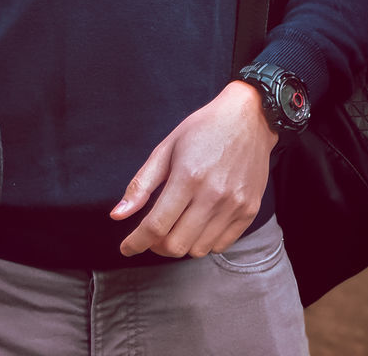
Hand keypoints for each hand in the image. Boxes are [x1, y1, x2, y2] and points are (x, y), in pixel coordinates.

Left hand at [111, 80, 277, 258]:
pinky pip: (221, 245)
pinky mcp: (249, 211)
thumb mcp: (167, 148)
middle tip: (154, 231)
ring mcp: (234, 205)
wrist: (250, 117)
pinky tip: (199, 223)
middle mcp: (213, 194)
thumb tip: (117, 215)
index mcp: (188, 176)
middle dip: (157, 245)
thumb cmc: (204, 128)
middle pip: (176, 245)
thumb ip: (141, 184)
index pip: (156, 226)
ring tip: (178, 224)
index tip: (127, 247)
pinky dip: (204, 242)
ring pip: (198, 250)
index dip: (136, 242)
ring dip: (181, 243)